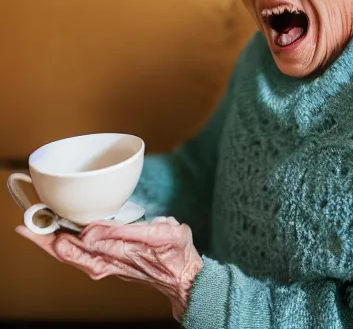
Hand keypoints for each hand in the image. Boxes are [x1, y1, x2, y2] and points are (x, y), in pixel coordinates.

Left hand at [16, 217, 203, 319]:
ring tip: (33, 229)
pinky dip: (64, 249)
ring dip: (51, 243)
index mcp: (120, 251)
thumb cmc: (175, 252)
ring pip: (71, 255)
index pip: (83, 242)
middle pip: (69, 250)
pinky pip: (80, 259)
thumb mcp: (163, 234)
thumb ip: (128, 232)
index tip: (45, 221)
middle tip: (26, 222)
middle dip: (46, 238)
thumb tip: (91, 230)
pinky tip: (56, 241)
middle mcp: (108, 260)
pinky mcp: (107, 264)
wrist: (181, 276)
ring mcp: (106, 264)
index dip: (61, 232)